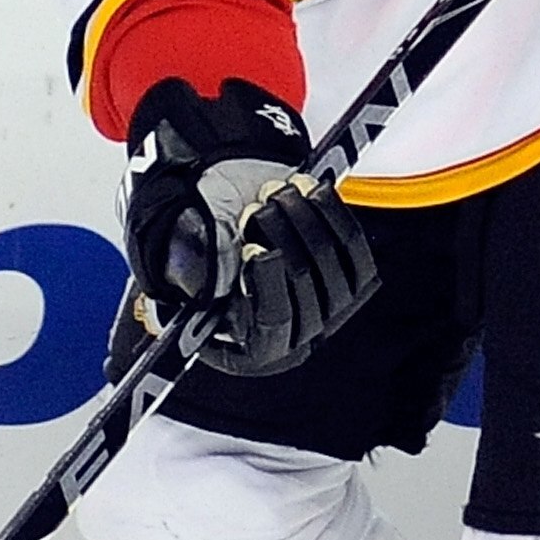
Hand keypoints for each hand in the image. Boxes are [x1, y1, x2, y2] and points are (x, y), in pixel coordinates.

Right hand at [196, 174, 381, 376]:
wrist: (238, 210)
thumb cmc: (209, 243)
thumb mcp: (184, 259)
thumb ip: (189, 270)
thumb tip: (204, 281)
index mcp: (253, 348)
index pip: (272, 325)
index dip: (267, 284)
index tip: (252, 248)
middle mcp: (297, 334)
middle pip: (303, 284)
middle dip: (277, 233)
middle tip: (255, 207)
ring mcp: (332, 306)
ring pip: (328, 258)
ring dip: (300, 217)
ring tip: (274, 193)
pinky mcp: (355, 275)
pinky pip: (352, 244)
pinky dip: (330, 211)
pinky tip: (310, 191)